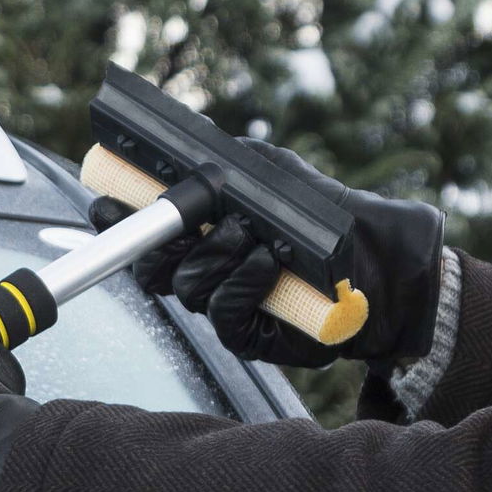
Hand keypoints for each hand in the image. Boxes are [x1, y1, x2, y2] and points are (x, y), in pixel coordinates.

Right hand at [92, 138, 442, 367]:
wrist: (382, 263)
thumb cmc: (331, 221)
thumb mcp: (280, 175)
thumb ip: (237, 162)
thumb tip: (197, 155)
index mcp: (202, 238)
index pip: (145, 235)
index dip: (119, 222)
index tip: (109, 204)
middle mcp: (206, 275)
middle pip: (151, 268)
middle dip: (163, 242)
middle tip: (190, 217)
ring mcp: (224, 307)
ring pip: (185, 288)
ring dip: (213, 256)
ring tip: (249, 235)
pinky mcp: (248, 336)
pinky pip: (223, 312)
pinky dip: (240, 282)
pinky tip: (264, 263)